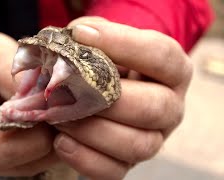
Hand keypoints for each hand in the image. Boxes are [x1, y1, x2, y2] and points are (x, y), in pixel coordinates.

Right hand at [0, 22, 57, 176]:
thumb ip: (18, 80)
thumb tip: (49, 101)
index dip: (35, 135)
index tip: (58, 111)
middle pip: (22, 163)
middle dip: (50, 138)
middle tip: (69, 109)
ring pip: (35, 164)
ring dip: (54, 141)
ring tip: (62, 111)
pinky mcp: (5, 160)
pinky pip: (36, 160)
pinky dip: (51, 143)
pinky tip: (54, 119)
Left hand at [53, 17, 192, 179]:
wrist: (100, 92)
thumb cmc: (102, 64)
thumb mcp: (101, 43)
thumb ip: (93, 37)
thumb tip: (73, 43)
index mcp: (171, 71)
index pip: (161, 56)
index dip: (123, 45)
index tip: (81, 36)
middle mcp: (169, 107)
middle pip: (155, 107)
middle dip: (108, 99)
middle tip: (69, 89)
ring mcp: (152, 139)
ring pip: (137, 145)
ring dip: (93, 131)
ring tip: (59, 117)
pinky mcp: (127, 162)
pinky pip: (114, 171)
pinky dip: (85, 158)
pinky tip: (61, 141)